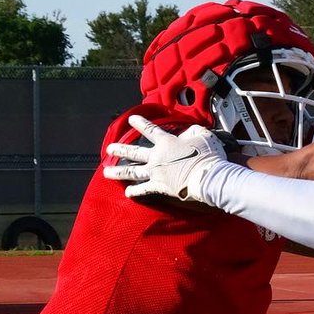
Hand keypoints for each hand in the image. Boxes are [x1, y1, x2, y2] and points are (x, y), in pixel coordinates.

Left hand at [103, 115, 227, 202]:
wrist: (207, 176)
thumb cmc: (208, 155)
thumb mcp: (203, 136)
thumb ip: (193, 132)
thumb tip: (189, 133)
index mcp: (167, 142)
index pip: (150, 130)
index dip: (140, 124)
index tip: (131, 119)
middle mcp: (157, 156)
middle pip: (134, 152)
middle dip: (120, 150)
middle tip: (109, 149)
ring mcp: (156, 173)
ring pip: (132, 172)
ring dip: (118, 171)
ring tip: (106, 171)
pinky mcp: (161, 187)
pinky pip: (144, 189)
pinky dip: (135, 191)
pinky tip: (127, 193)